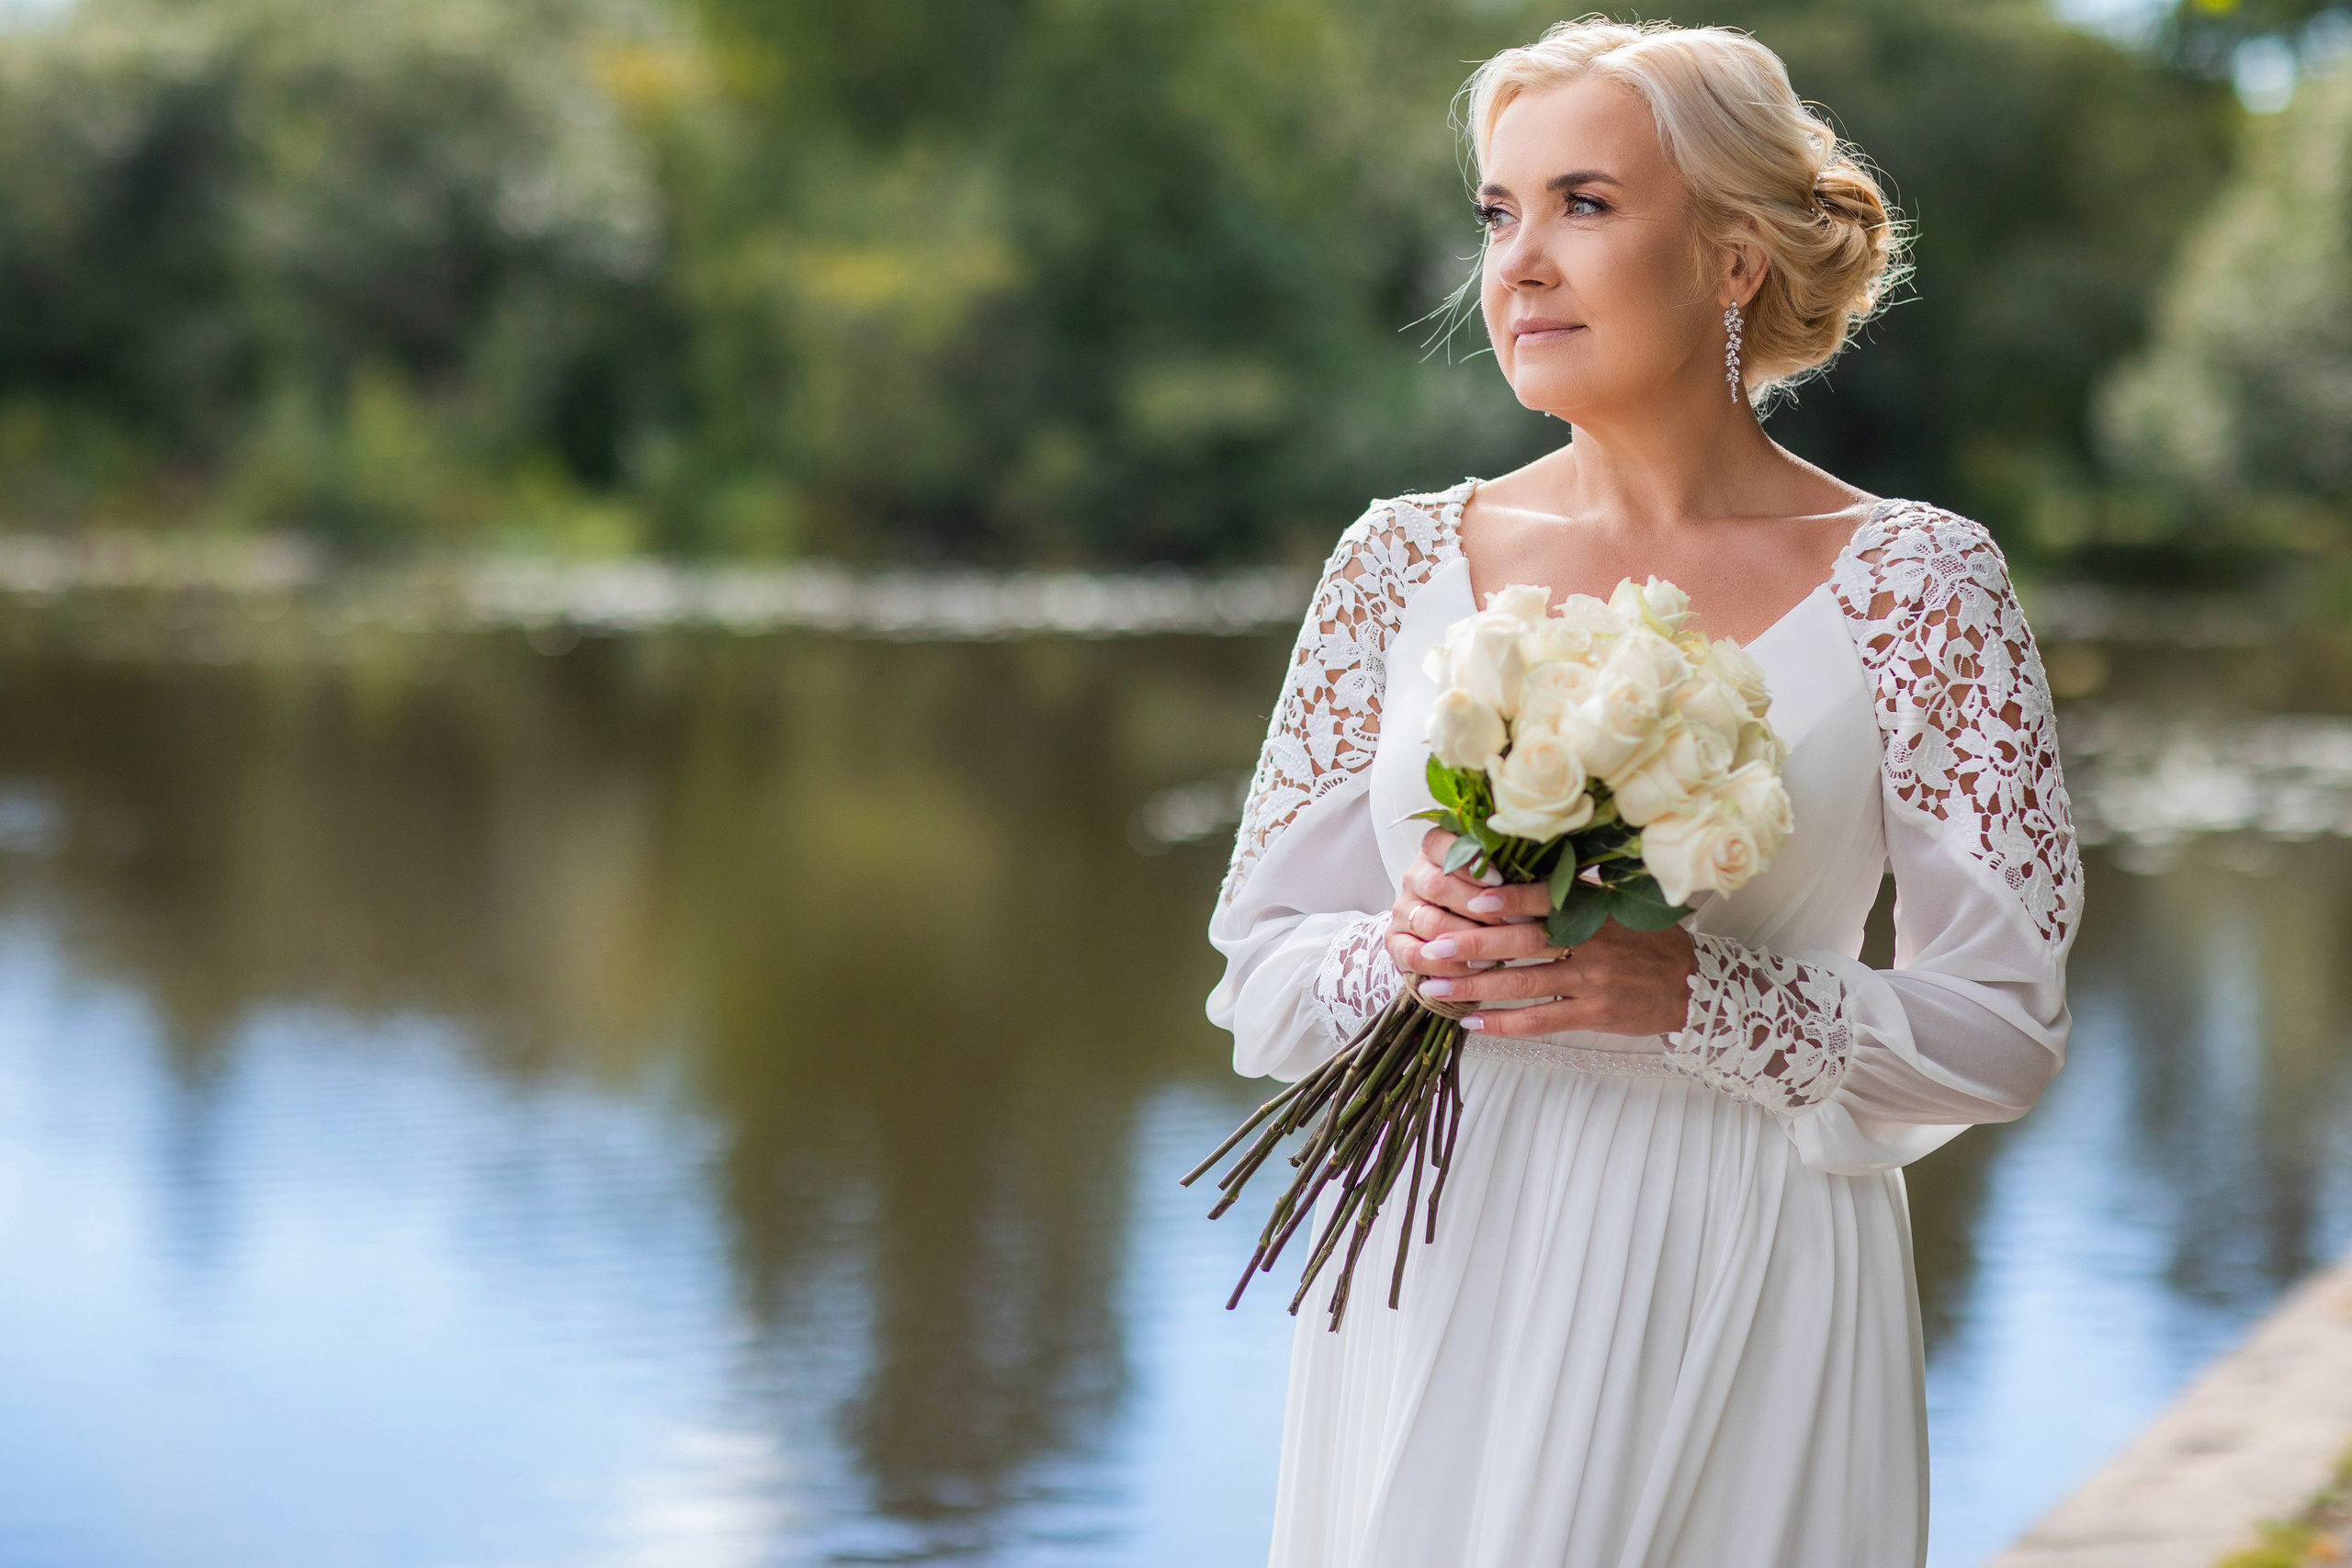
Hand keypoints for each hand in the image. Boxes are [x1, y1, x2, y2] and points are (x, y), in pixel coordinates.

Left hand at [1385, 828, 1697, 1038]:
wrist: (1694, 986)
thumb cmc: (1645, 939)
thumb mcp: (1619, 904)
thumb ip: (1575, 891)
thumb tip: (1516, 869)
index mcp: (1596, 908)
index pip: (1547, 898)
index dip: (1509, 898)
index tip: (1471, 896)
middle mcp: (1593, 942)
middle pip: (1525, 943)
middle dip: (1475, 945)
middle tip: (1433, 946)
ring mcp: (1593, 980)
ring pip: (1524, 984)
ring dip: (1475, 987)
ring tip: (1435, 988)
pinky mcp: (1593, 1014)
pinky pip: (1540, 1021)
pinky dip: (1503, 1023)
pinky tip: (1471, 1022)